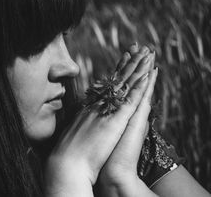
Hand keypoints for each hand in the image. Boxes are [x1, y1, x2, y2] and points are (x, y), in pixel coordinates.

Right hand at [44, 49, 151, 196]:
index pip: (106, 85)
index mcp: (90, 108)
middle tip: (137, 48)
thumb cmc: (68, 154)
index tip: (124, 59)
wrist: (66, 164)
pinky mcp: (114, 121)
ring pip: (124, 85)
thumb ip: (78, 122)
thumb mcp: (73, 132)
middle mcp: (98, 104)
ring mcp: (106, 110)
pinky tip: (146, 74)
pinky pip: (129, 99)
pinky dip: (138, 86)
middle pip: (116, 79)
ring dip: (136, 68)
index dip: (117, 71)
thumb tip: (79, 118)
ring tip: (146, 53)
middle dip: (128, 63)